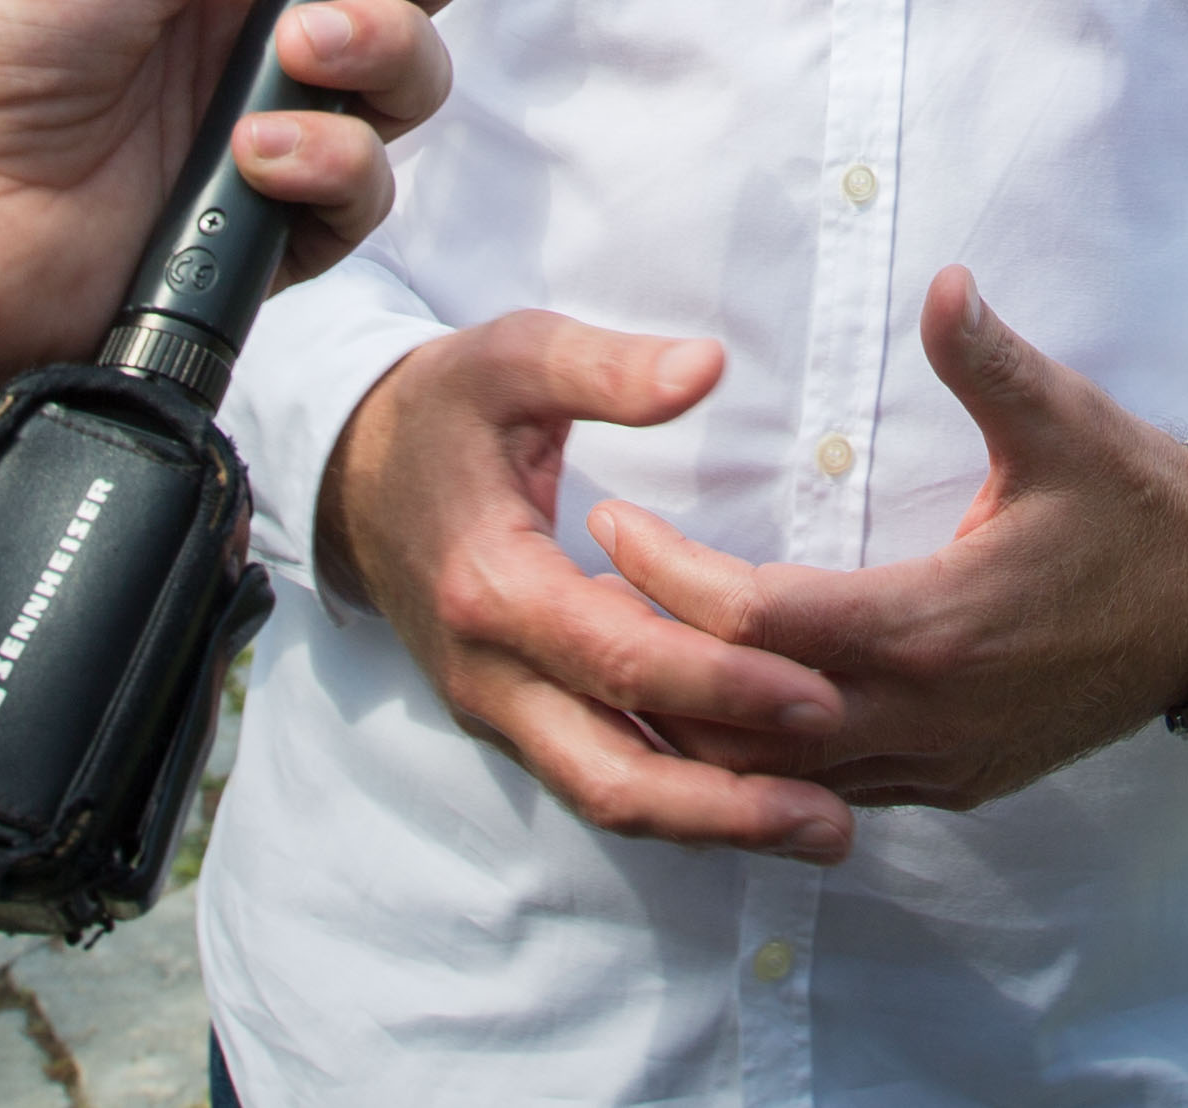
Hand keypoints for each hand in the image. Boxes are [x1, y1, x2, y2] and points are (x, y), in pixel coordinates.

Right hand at [317, 317, 855, 861]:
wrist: (351, 475)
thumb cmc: (444, 409)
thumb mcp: (513, 359)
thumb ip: (606, 368)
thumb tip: (705, 367)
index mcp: (490, 586)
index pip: (619, 659)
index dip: (722, 683)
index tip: (820, 692)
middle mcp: (488, 673)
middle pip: (612, 774)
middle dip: (727, 806)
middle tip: (836, 818)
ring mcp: (494, 708)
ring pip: (605, 796)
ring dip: (713, 824)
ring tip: (823, 829)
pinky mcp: (511, 719)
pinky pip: (596, 775)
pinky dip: (677, 801)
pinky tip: (760, 804)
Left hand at [597, 268, 1187, 817]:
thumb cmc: (1138, 509)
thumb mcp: (1068, 423)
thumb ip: (989, 359)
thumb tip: (942, 282)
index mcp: (933, 626)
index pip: (757, 619)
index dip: (671, 576)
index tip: (609, 521)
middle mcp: (924, 715)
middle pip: (741, 719)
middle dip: (652, 665)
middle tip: (574, 603)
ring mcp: (941, 763)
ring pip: (779, 777)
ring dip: (696, 726)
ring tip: (617, 661)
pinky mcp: (959, 782)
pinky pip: (832, 789)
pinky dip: (762, 761)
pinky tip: (718, 717)